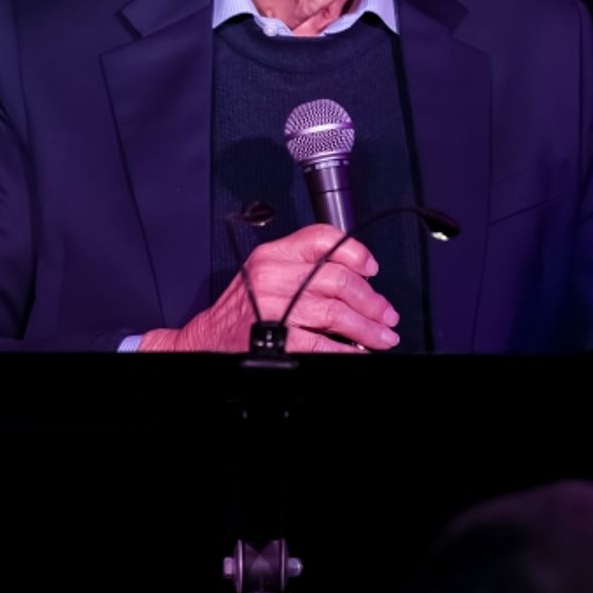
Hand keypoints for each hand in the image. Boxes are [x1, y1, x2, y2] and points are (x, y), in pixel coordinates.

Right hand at [140, 224, 399, 353]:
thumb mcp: (266, 275)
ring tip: (381, 338)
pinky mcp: (275, 337)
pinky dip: (346, 351)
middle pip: (338, 278)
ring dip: (366, 328)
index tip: (373, 271)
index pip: (322, 238)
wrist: (206, 342)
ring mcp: (273, 306)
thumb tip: (358, 278)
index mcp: (272, 255)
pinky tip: (357, 354)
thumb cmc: (242, 311)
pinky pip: (322, 343)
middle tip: (386, 315)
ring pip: (336, 311)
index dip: (356, 253)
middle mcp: (272, 274)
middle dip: (371, 300)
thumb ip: (304, 268)